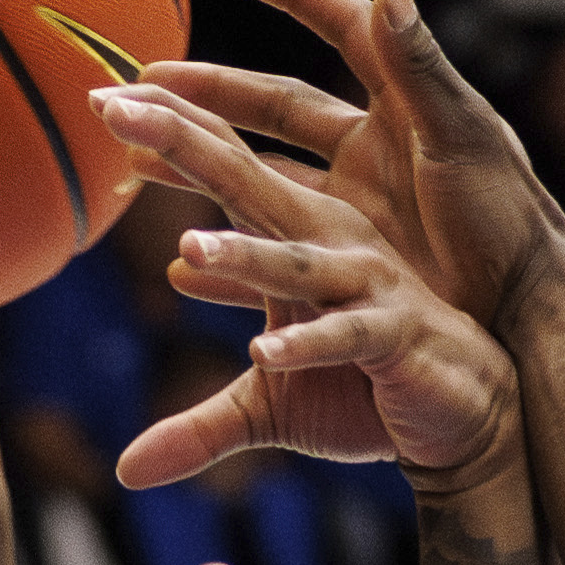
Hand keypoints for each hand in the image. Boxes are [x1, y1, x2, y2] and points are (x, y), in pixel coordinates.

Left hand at [89, 81, 524, 490]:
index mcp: (298, 233)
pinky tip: (261, 352)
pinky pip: (345, 336)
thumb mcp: (268, 406)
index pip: (224, 168)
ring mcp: (365, 284)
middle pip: (244, 182)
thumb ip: (198, 429)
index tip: (100, 94)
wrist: (464, 414)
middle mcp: (329, 241)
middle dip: (178, 142)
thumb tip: (126, 471)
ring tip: (187, 247)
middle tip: (110, 104)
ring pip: (293, 262)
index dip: (166, 132)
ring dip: (242, 255)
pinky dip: (307, 345)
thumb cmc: (368, 386)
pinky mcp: (395, 335)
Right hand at [129, 0, 564, 328]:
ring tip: (136, 158)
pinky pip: (275, 238)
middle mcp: (374, 145)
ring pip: (262, 170)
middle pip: (276, 103)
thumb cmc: (507, 220)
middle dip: (209, 90)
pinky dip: (229, 240)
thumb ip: (420, 64)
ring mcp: (358, 201)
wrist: (525, 313)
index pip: (343, 29)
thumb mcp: (460, 135)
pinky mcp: (350, 255)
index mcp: (404, 103)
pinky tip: (182, 257)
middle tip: (144, 83)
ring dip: (202, 160)